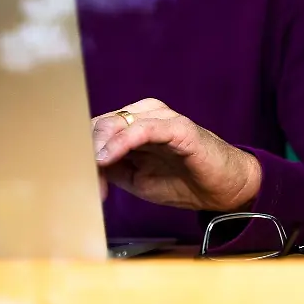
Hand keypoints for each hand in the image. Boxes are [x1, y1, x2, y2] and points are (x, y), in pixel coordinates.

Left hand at [92, 98, 261, 211]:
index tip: (78, 183)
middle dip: (86, 154)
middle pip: (100, 124)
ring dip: (99, 149)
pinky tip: (107, 158)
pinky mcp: (179, 127)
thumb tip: (81, 168)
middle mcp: (145, 114)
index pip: (94, 129)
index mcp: (133, 124)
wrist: (225, 189)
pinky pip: (142, 129)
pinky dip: (120, 143)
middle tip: (86, 185)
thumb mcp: (137, 179)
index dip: (81, 154)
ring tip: (94, 174)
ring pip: (116, 122)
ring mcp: (162, 118)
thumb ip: (111, 169)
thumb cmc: (185, 181)